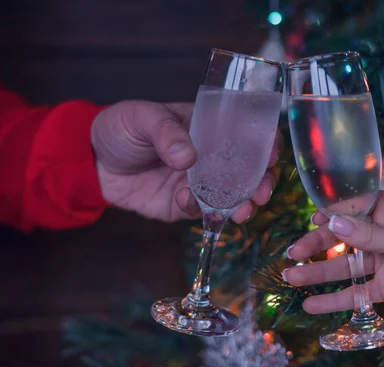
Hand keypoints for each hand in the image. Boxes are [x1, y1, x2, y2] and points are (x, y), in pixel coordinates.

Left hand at [91, 100, 280, 222]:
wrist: (92, 162)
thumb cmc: (121, 128)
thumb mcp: (142, 117)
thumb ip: (166, 133)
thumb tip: (188, 156)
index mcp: (208, 128)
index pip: (247, 134)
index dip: (265, 144)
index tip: (272, 156)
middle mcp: (211, 157)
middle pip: (247, 171)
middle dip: (260, 183)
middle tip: (260, 193)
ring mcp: (199, 183)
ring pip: (230, 196)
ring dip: (240, 204)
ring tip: (241, 212)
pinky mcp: (182, 205)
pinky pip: (199, 211)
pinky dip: (199, 210)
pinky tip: (185, 202)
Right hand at [284, 191, 383, 320]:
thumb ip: (368, 234)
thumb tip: (330, 221)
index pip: (352, 208)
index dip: (328, 216)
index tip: (307, 223)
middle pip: (343, 238)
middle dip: (316, 247)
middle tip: (291, 255)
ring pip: (345, 267)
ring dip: (319, 274)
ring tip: (291, 279)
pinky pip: (357, 292)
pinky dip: (336, 299)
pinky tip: (312, 305)